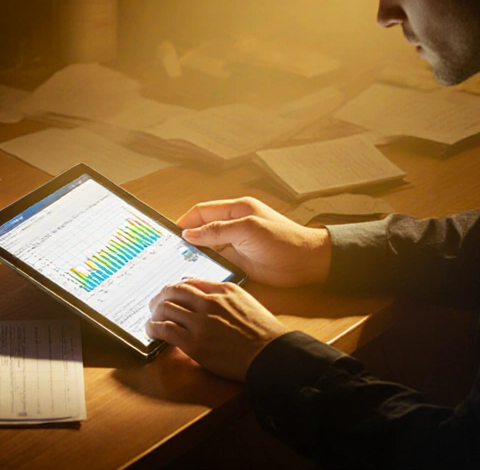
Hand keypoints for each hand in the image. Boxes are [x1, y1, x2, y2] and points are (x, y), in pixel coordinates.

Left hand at [147, 279, 289, 380]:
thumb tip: (198, 287)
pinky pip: (165, 330)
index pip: (189, 282)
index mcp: (223, 291)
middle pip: (173, 292)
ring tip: (151, 318)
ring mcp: (201, 323)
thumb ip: (222, 293)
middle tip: (154, 304)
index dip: (174, 287)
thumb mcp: (244, 301)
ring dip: (154, 313)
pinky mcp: (195, 343)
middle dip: (159, 297)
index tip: (168, 293)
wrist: (271, 355)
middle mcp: (209, 303)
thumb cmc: (262, 331)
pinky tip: (151, 331)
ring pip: (165, 308)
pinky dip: (153, 328)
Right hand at [177, 197, 331, 287]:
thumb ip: (217, 230)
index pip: (203, 210)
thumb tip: (190, 233)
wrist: (307, 263)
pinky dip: (206, 264)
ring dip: (196, 252)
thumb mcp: (247, 229)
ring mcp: (236, 243)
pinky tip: (198, 270)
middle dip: (188, 237)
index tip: (172, 232)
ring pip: (208, 246)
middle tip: (172, 249)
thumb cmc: (283, 240)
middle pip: (203, 228)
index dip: (186, 220)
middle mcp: (234, 224)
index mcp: (236, 209)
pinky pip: (217, 261)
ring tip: (180, 261)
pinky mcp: (240, 261)